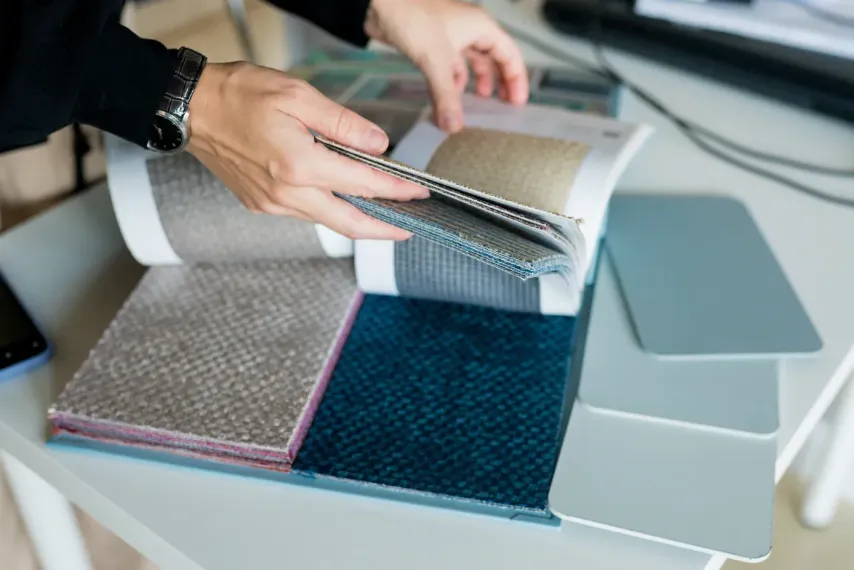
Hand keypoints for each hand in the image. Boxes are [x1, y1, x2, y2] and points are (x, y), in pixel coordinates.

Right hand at [186, 62, 428, 238]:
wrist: (191, 109)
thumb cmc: (240, 95)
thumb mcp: (298, 96)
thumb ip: (343, 124)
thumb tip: (379, 145)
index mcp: (300, 166)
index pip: (364, 184)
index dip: (397, 190)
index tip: (419, 192)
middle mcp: (287, 194)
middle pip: (349, 224)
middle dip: (384, 230)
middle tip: (409, 228)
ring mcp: (272, 204)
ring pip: (326, 221)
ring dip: (357, 220)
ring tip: (382, 212)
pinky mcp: (261, 205)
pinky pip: (304, 213)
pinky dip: (329, 210)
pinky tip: (340, 198)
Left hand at [365, 0, 527, 132]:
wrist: (379, 4)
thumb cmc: (412, 15)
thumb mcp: (435, 60)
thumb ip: (446, 96)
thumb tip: (454, 125)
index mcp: (480, 27)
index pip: (509, 54)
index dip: (516, 79)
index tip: (517, 101)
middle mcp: (469, 30)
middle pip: (493, 59)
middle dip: (499, 82)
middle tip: (503, 105)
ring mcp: (450, 36)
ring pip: (471, 62)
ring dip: (475, 82)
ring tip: (479, 102)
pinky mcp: (432, 43)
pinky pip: (450, 65)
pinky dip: (452, 81)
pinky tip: (449, 95)